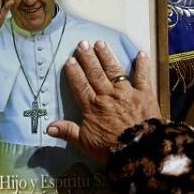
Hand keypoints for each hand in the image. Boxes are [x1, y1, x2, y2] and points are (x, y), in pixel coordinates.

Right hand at [46, 41, 161, 163]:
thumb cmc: (111, 149)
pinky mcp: (145, 94)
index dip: (74, 72)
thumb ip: (68, 132)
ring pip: (114, 70)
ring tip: (100, 43)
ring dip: (107, 56)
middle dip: (88, 57)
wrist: (140, 150)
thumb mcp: (85, 143)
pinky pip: (143, 76)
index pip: (80, 85)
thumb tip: (48, 127)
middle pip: (95, 73)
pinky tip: (141, 53)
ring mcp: (127, 92)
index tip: (70, 59)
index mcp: (92, 106)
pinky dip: (142, 65)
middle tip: (82, 44)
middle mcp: (108, 94)